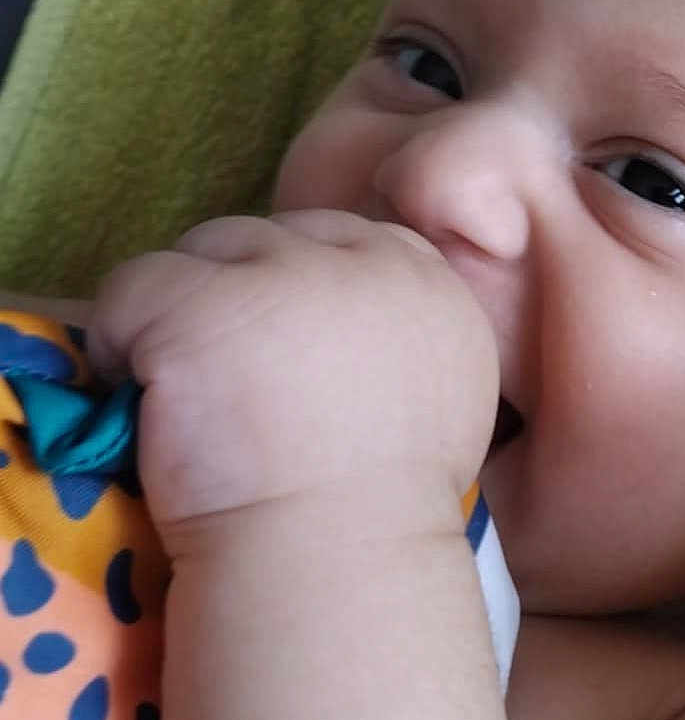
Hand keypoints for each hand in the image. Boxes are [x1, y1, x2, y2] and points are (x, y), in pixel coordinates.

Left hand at [87, 210, 499, 533]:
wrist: (338, 562)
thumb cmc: (386, 507)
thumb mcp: (445, 399)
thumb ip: (406, 335)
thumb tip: (352, 315)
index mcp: (425, 283)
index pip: (343, 238)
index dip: (297, 283)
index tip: (278, 343)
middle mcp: (363, 260)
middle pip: (269, 238)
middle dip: (240, 294)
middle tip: (230, 377)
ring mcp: (283, 276)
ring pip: (201, 252)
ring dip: (185, 311)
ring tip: (187, 391)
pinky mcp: (202, 304)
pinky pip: (133, 287)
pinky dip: (123, 337)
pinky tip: (144, 398)